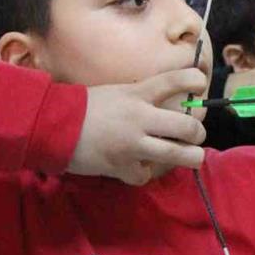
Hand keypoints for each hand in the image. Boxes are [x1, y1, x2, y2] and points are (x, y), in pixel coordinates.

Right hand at [69, 68, 207, 185]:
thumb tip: (167, 105)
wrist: (53, 125)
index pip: (175, 80)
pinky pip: (145, 174)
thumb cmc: (85, 106)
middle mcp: (140, 117)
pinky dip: (144, 172)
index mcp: (138, 93)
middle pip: (187, 127)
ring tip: (191, 157)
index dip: (196, 80)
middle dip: (198, 133)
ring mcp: (133, 144)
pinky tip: (138, 166)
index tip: (201, 85)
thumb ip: (142, 97)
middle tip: (195, 136)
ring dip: (189, 157)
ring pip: (177, 155)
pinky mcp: (122, 166)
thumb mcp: (117, 92)